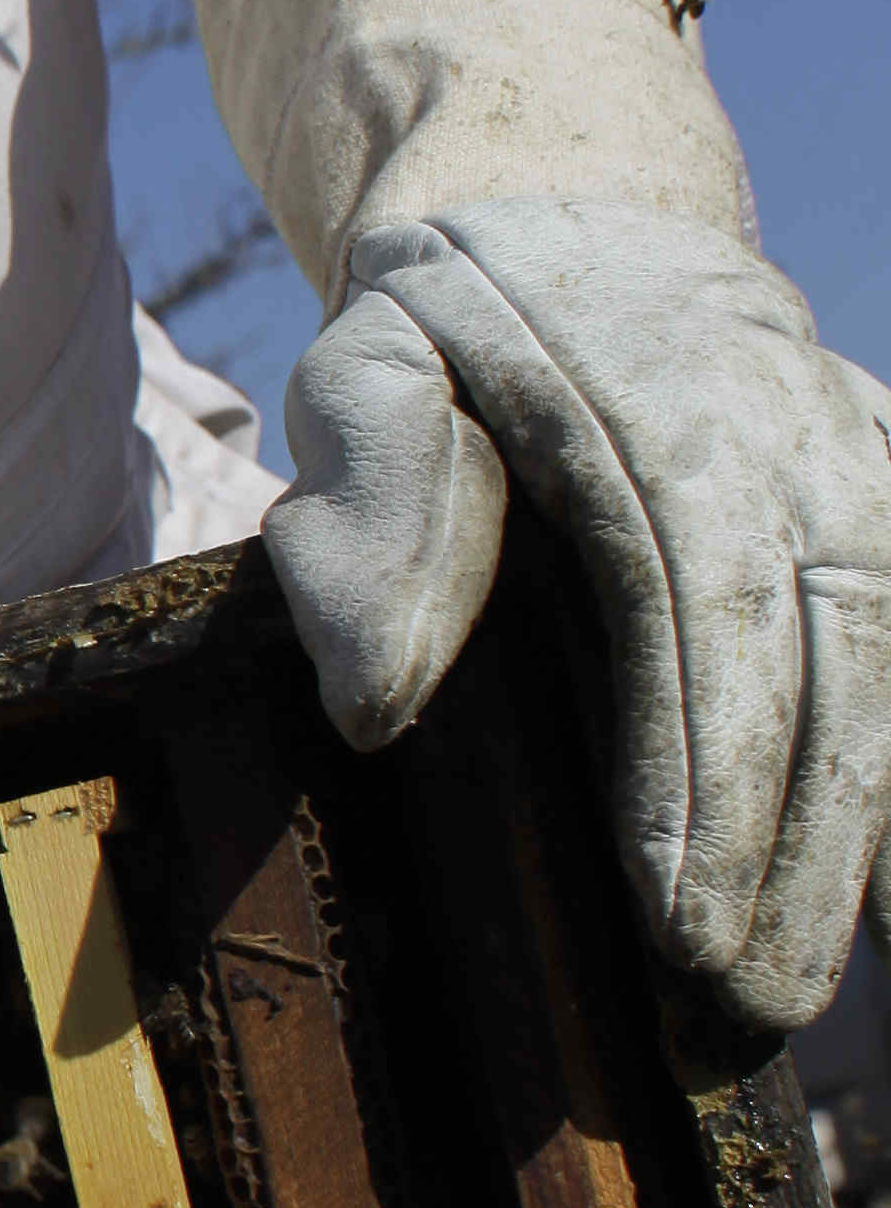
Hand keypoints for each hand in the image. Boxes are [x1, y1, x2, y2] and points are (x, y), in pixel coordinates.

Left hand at [267, 199, 890, 1034]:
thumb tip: (378, 701)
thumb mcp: (370, 372)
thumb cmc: (450, 318)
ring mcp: (865, 459)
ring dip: (862, 839)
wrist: (582, 202)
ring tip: (793, 991)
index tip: (675, 918)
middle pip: (830, 659)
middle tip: (740, 1005)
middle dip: (798, 850)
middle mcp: (800, 433)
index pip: (702, 608)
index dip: (702, 772)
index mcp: (664, 406)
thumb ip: (374, 513)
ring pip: (890, 661)